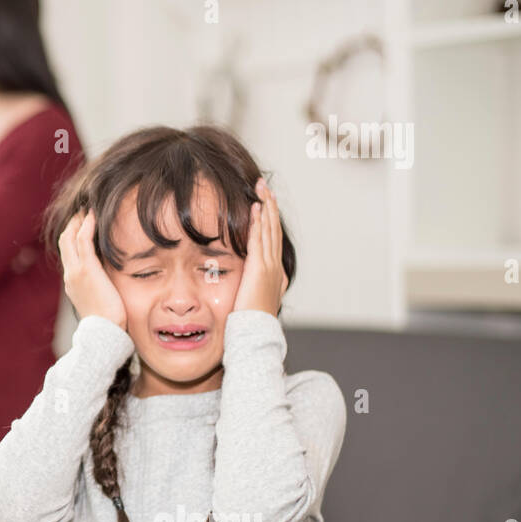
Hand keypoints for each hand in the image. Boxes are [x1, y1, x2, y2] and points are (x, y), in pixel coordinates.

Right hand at [57, 210, 126, 328]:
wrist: (104, 331)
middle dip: (73, 224)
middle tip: (84, 211)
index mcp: (72, 281)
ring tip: (88, 209)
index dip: (73, 235)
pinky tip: (94, 216)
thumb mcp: (101, 299)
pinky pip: (83, 240)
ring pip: (70, 237)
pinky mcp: (86, 269)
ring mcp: (75, 271)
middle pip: (65, 241)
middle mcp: (70, 273)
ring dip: (79, 220)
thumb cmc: (108, 320)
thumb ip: (101, 284)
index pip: (68, 252)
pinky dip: (87, 225)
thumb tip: (111, 276)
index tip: (82, 224)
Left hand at [233, 177, 288, 316]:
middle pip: (273, 229)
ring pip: (268, 230)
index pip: (272, 240)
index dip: (269, 220)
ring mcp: (269, 267)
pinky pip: (259, 240)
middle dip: (269, 206)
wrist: (255, 335)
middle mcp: (275, 267)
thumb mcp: (252, 300)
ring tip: (261, 189)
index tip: (265, 202)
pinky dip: (258, 223)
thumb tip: (246, 283)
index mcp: (274, 274)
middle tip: (265, 186)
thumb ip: (251, 288)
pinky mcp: (259, 269)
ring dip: (265, 207)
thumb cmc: (250, 323)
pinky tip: (255, 208)